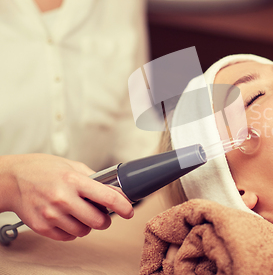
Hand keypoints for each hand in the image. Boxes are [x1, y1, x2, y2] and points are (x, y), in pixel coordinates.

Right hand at [0, 154, 133, 240]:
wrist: (11, 180)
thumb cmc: (42, 170)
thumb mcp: (71, 166)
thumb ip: (93, 178)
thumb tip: (114, 190)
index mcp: (74, 180)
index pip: (107, 197)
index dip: (123, 206)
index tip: (129, 210)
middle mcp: (63, 198)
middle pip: (98, 221)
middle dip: (105, 219)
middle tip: (103, 215)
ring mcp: (51, 214)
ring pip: (84, 231)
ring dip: (88, 226)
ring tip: (80, 214)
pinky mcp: (42, 227)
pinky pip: (67, 237)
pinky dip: (72, 231)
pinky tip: (68, 219)